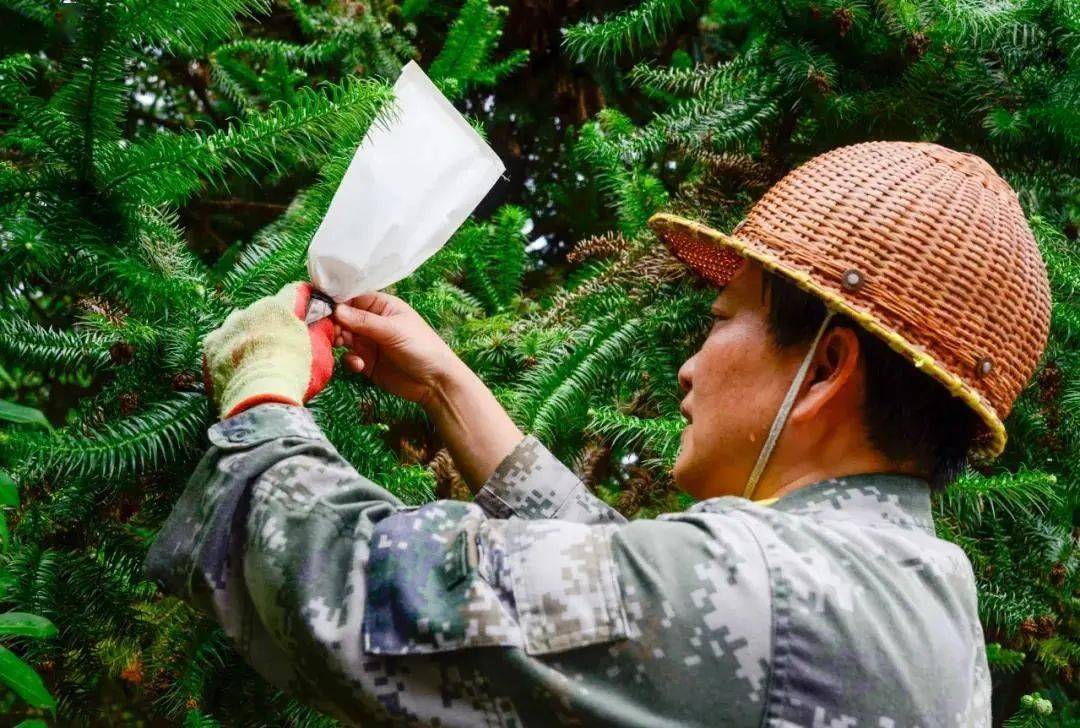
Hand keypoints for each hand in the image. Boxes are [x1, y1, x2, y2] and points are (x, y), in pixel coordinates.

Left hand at [203, 282, 333, 418]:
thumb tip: (323, 321)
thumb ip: (321, 332)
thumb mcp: (321, 354)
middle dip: (275, 323)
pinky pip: (222, 343)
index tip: (309, 313)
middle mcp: (249, 311)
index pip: (295, 292)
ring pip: (241, 325)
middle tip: (283, 345)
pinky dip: (230, 352)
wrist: (259, 401)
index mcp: (279, 307)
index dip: (305, 302)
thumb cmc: (294, 376)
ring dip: (250, 336)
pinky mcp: (210, 347)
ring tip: (258, 359)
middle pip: (266, 310)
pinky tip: (240, 368)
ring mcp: (226, 328)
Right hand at [332, 292, 463, 410]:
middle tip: (330, 331)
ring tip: (339, 345)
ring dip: (337, 341)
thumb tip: (336, 309)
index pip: (352, 297)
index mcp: (382, 306)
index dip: (335, 301)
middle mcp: (372, 322)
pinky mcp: (367, 362)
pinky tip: (359, 365)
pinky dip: (349, 360)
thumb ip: (364, 321)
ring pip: (342, 337)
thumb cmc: (421, 347)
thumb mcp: (393, 330)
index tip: (317, 306)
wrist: (434, 383)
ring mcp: (369, 342)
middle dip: (333, 324)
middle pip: (343, 318)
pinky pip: (348, 357)